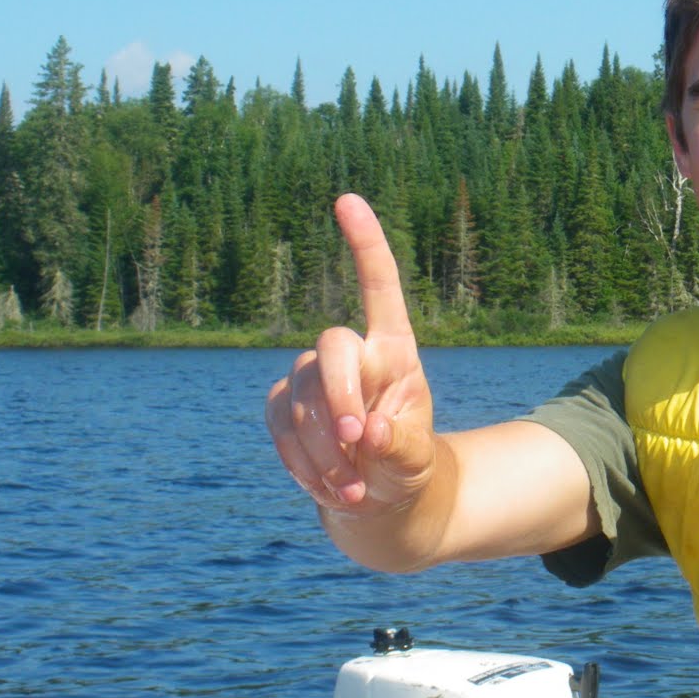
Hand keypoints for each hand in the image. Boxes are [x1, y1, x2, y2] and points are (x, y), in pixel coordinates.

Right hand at [265, 194, 436, 514]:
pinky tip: (330, 487)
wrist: (378, 497)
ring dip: (324, 450)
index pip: (380, 287)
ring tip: (355, 489)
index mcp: (395, 351)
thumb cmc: (406, 466)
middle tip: (357, 443)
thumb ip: (402, 446)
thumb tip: (369, 434)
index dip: (365, 244)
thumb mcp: (418, 461)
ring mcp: (310, 377)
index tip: (347, 200)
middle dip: (339, 397)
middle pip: (332, 348)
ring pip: (302, 398)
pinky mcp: (282, 406)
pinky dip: (302, 463)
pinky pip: (280, 428)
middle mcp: (351, 354)